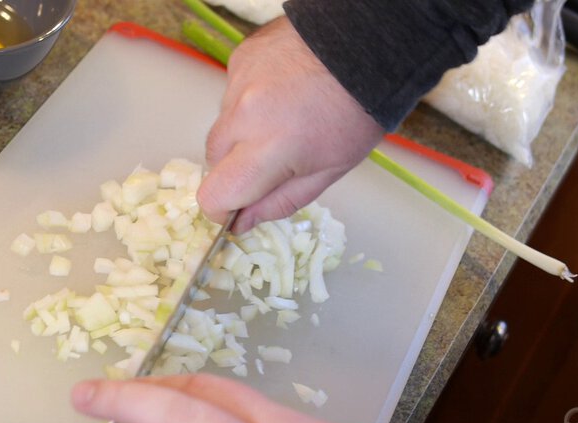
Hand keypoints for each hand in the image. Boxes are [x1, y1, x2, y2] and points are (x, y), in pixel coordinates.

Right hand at [197, 17, 383, 233]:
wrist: (364, 46)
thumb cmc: (355, 114)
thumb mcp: (327, 172)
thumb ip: (279, 202)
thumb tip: (241, 221)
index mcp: (268, 150)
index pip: (214, 195)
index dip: (224, 208)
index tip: (239, 207)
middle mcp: (244, 115)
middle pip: (213, 160)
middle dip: (236, 168)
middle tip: (273, 158)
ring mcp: (238, 82)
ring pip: (222, 125)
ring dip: (242, 132)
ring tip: (283, 118)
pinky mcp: (239, 59)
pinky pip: (230, 94)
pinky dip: (248, 101)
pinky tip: (280, 94)